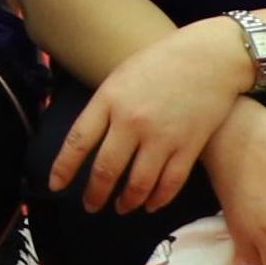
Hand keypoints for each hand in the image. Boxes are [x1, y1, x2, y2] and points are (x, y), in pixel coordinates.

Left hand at [49, 17, 255, 214]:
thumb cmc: (161, 63)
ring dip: (127, 201)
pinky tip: (150, 204)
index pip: (78, 142)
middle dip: (95, 194)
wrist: (210, 57)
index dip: (64, 168)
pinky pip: (170, 183)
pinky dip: (158, 199)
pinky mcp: (190, 147)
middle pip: (106, 169)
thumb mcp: (120, 77)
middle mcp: (132, 121)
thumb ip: (104, 107)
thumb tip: (88, 141)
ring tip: (121, 207)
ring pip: (138, 183)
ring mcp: (162, 136)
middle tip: (90, 206)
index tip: (55, 186)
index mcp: (109, 100)